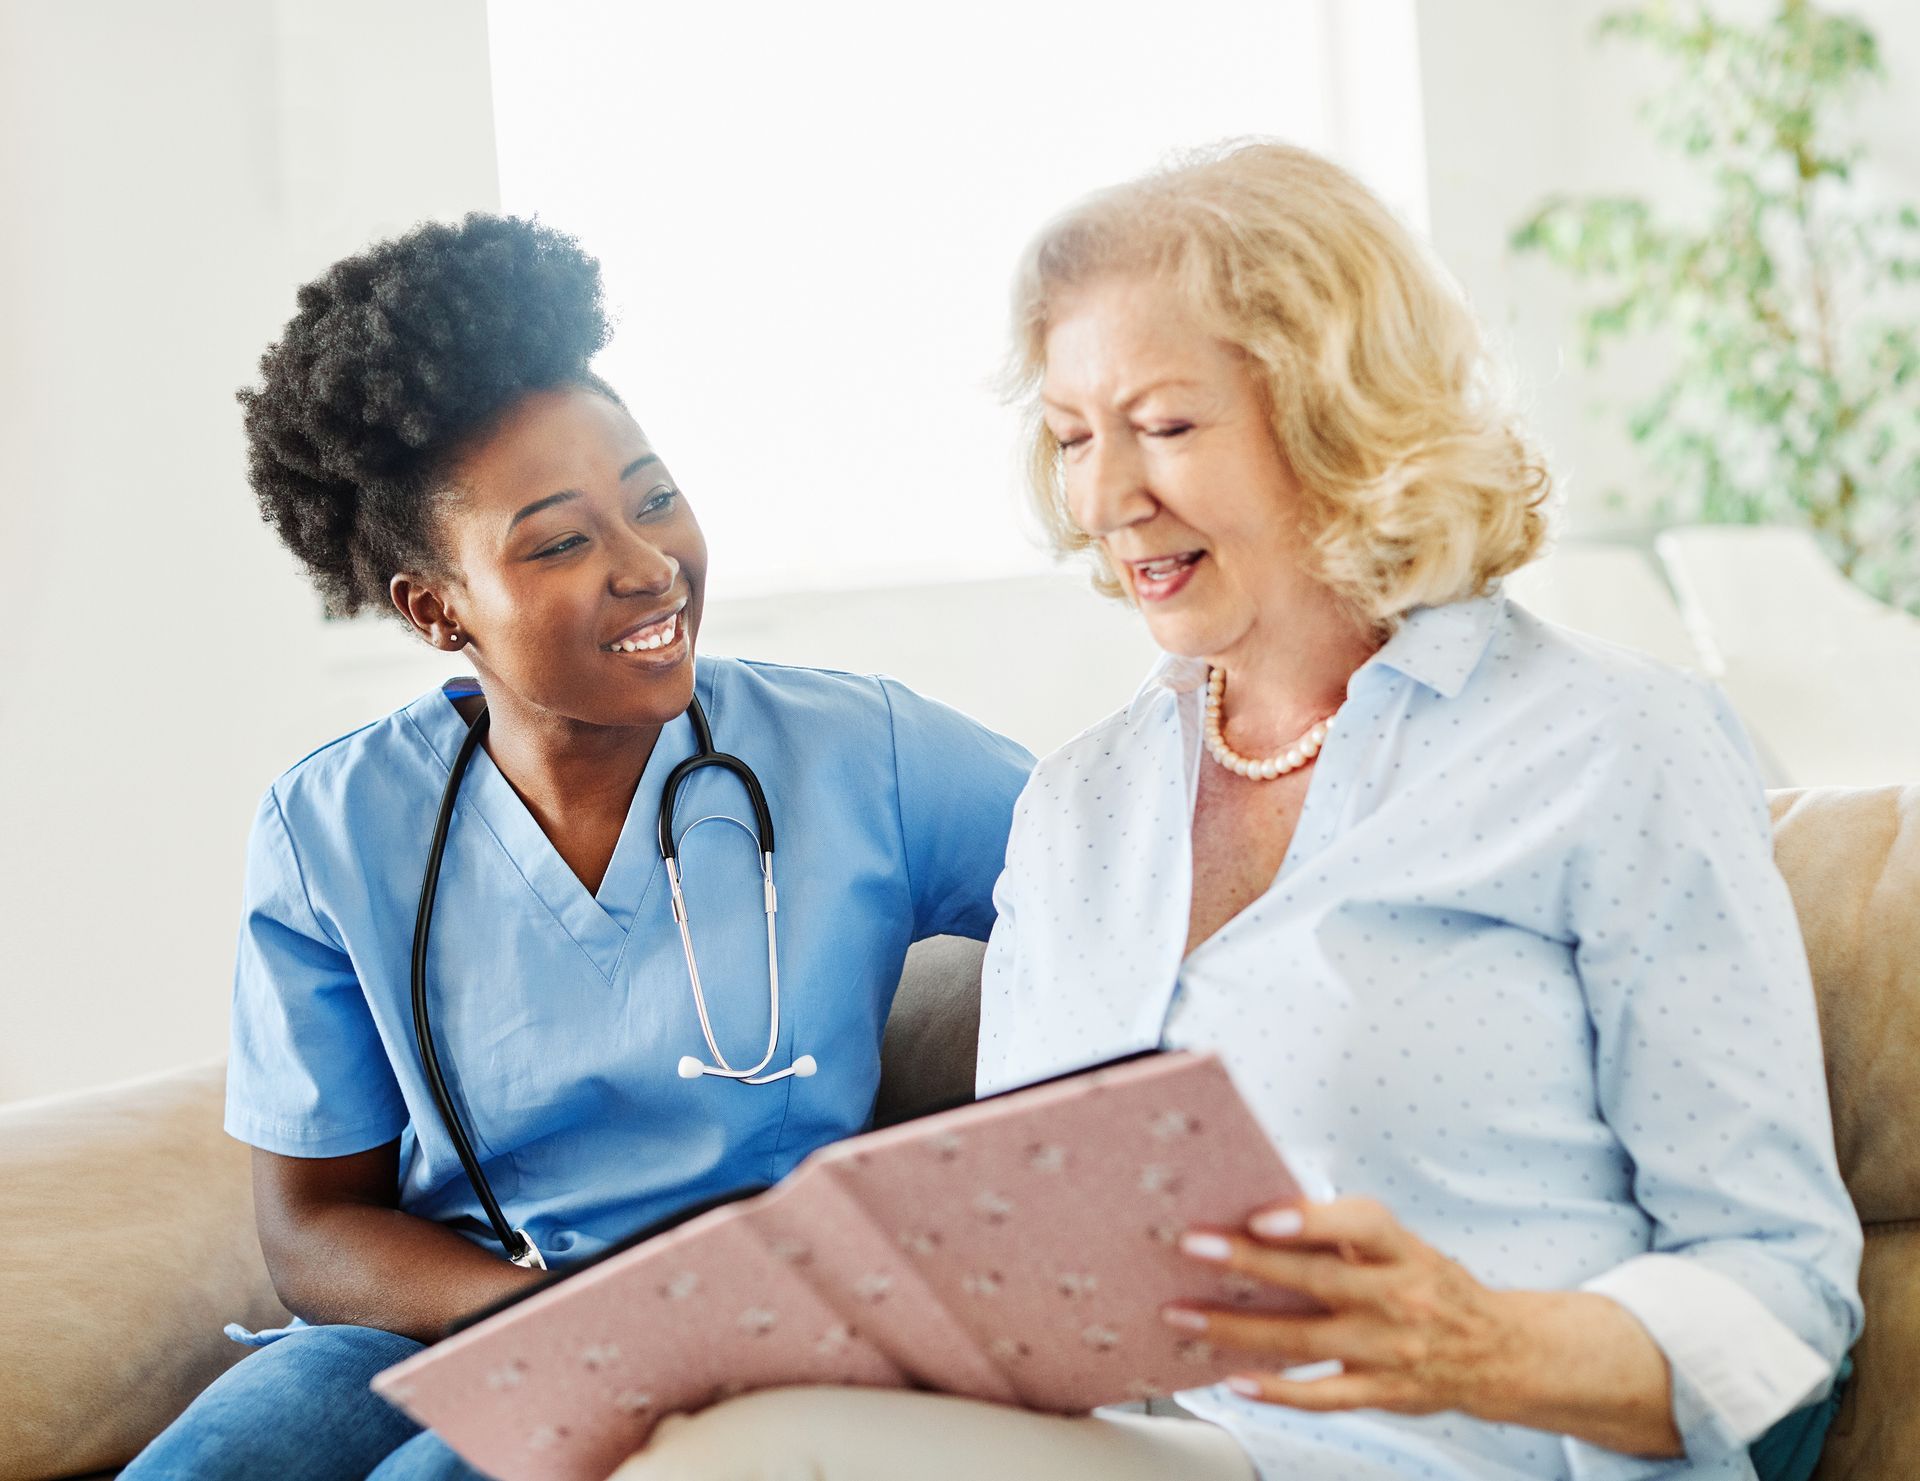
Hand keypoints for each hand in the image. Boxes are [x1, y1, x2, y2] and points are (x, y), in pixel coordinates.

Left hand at [1162, 1195, 1524, 1418]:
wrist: (1497, 1353)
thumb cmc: (1428, 1284)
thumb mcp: (1403, 1247)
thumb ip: (1345, 1233)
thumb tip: (1264, 1210)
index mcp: (1404, 1252)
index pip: (1363, 1225)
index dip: (1313, 1220)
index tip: (1262, 1215)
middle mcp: (1399, 1299)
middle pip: (1318, 1279)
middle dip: (1249, 1262)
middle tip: (1192, 1246)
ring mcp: (1389, 1351)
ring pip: (1305, 1340)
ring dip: (1237, 1329)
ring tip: (1182, 1315)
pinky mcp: (1381, 1393)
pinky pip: (1321, 1396)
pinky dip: (1276, 1391)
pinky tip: (1233, 1378)